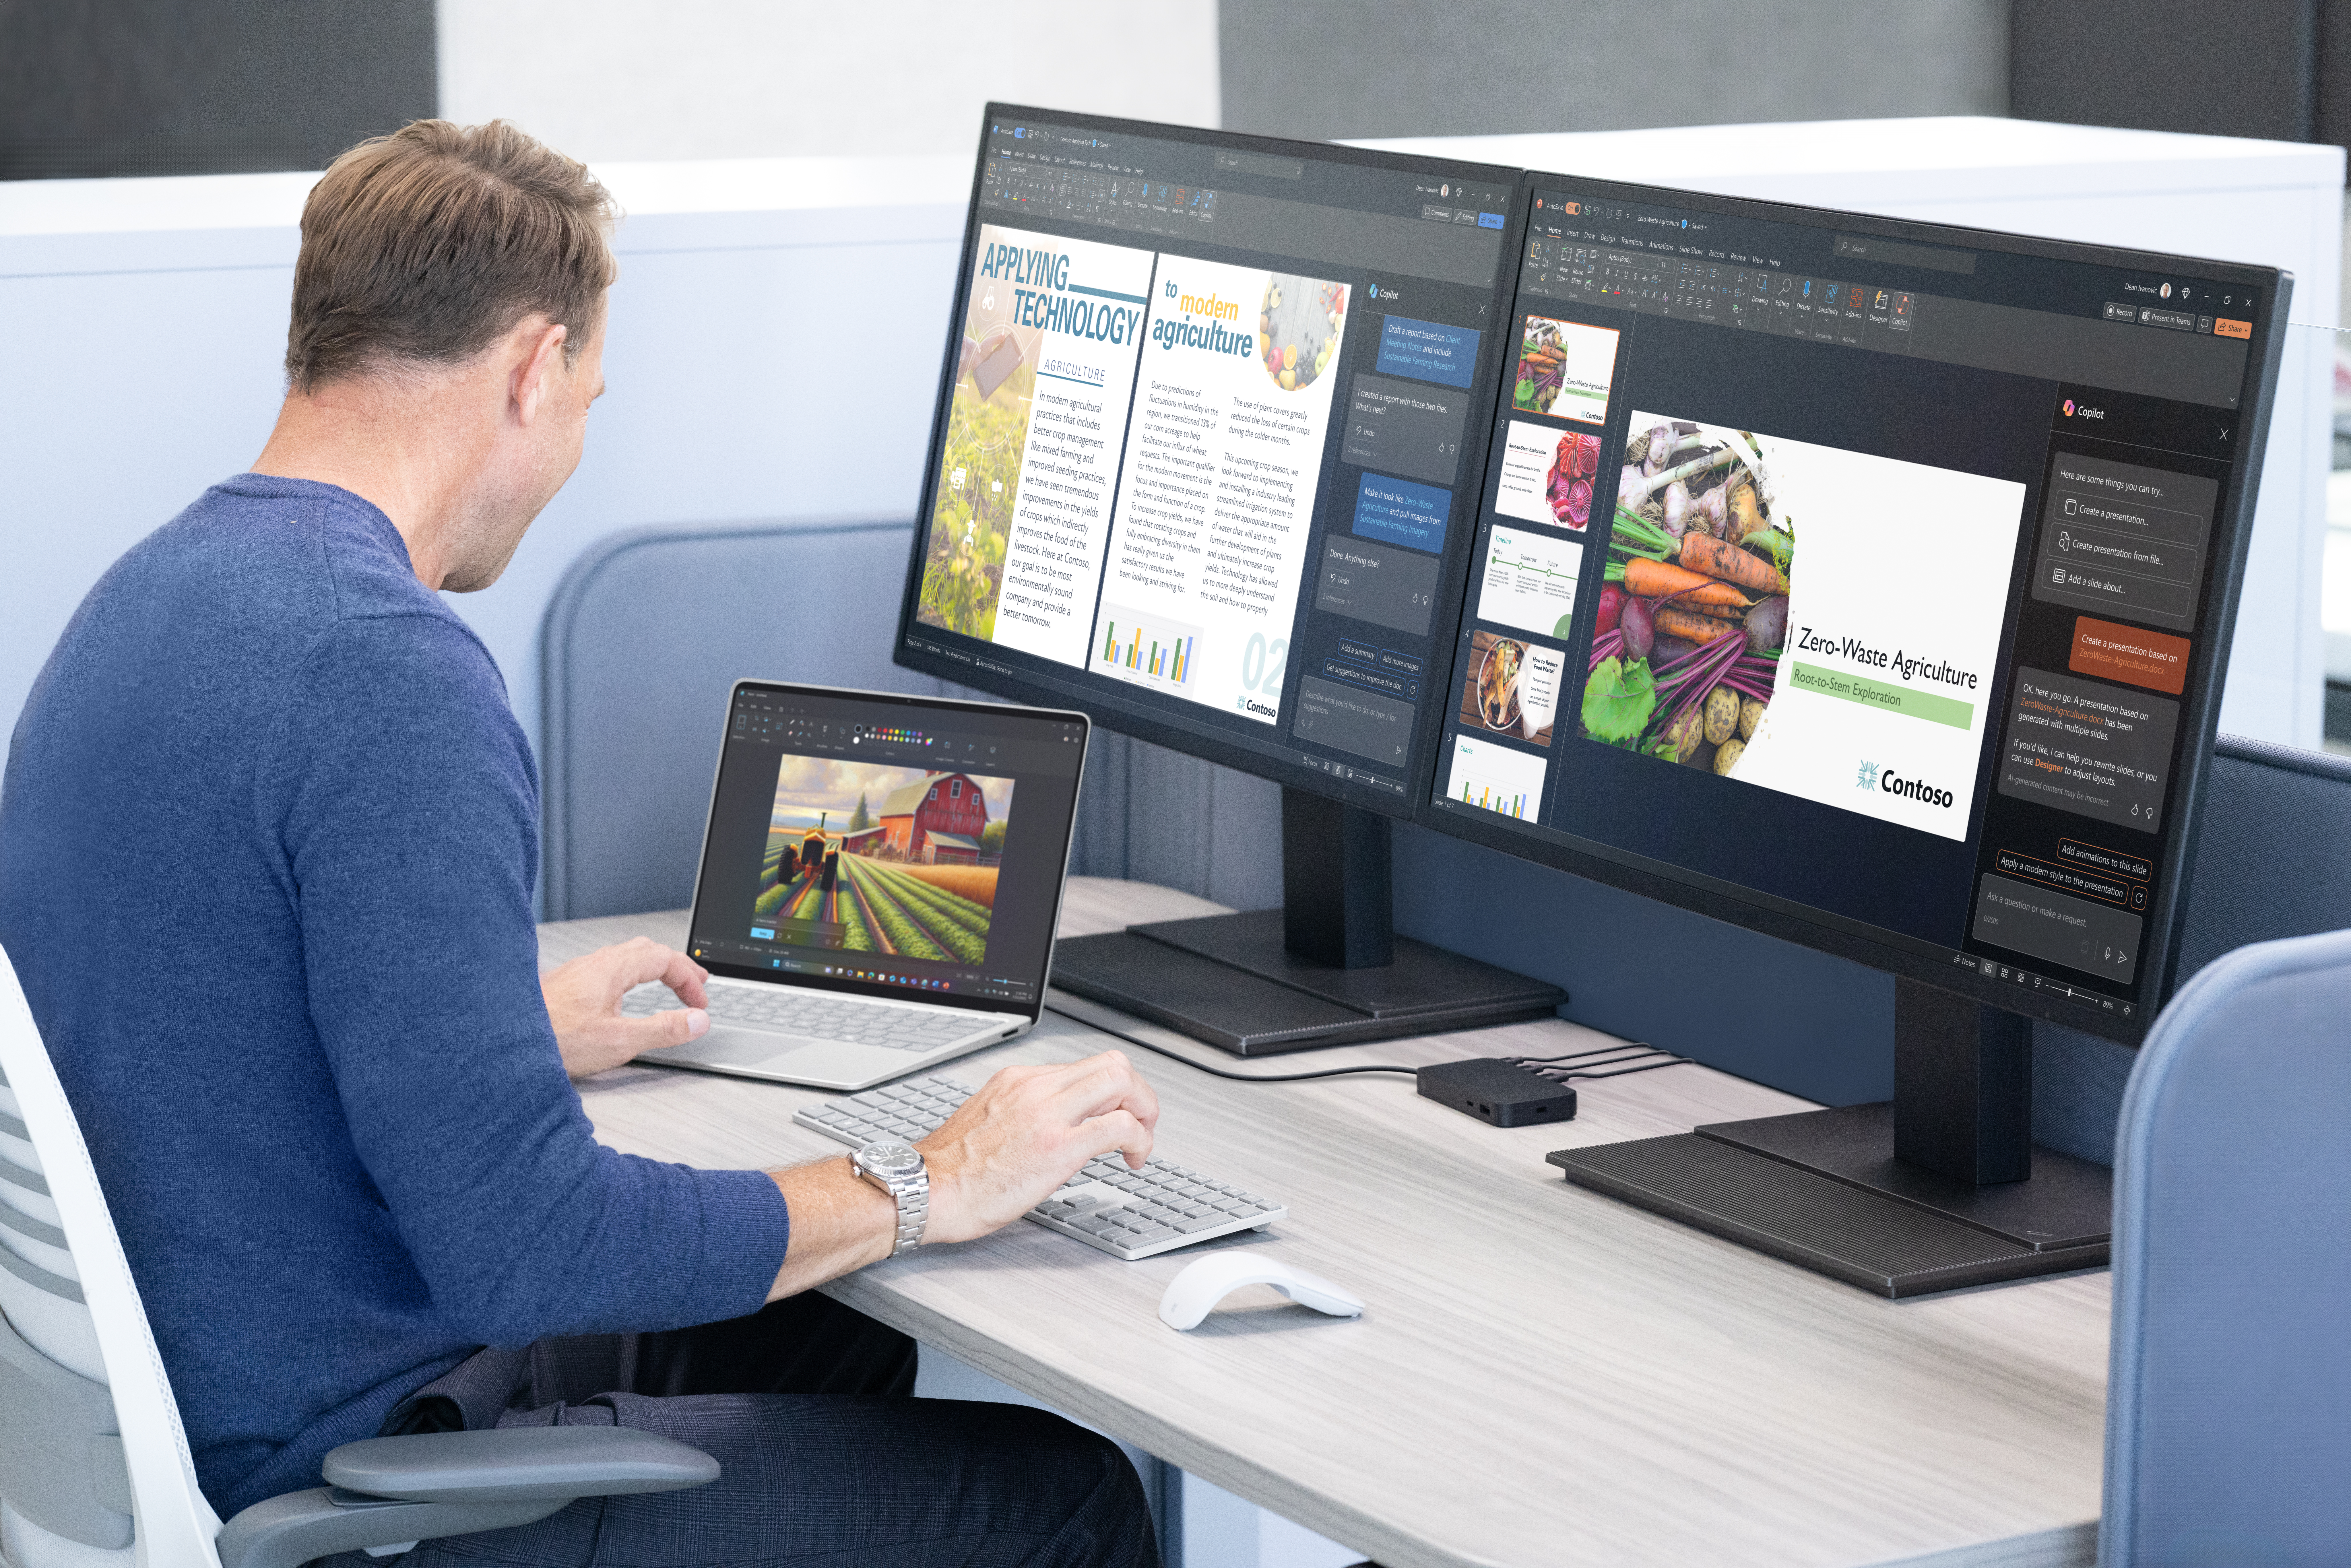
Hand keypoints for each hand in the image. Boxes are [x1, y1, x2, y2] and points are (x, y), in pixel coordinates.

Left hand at [540, 937, 709, 1077]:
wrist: (502, 1044)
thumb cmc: (552, 1040)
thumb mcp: (620, 1041)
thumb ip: (663, 1030)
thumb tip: (697, 1020)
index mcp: (613, 969)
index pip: (665, 959)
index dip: (690, 979)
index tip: (700, 1004)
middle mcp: (595, 964)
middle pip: (647, 951)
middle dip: (676, 967)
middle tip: (694, 984)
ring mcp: (577, 973)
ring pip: (624, 958)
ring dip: (652, 970)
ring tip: (665, 985)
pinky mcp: (565, 986)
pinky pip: (606, 970)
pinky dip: (629, 978)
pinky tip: (623, 998)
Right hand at [915, 1052, 1158, 1243]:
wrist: (925, 1190)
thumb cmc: (953, 1168)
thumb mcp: (992, 1120)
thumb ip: (1028, 1111)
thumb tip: (1061, 1122)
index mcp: (1020, 1081)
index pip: (1086, 1066)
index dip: (1114, 1091)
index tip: (1117, 1115)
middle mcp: (1036, 1088)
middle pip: (1112, 1064)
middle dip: (1139, 1094)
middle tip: (1141, 1125)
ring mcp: (1048, 1114)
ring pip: (1121, 1082)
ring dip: (1145, 1112)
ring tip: (1140, 1143)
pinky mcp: (1058, 1146)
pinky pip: (1118, 1126)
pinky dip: (1138, 1139)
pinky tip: (1133, 1158)